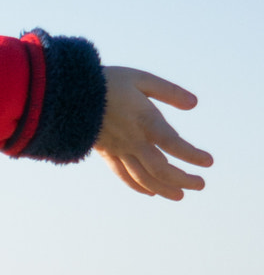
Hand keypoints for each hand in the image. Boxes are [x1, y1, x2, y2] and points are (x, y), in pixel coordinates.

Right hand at [94, 67, 212, 199]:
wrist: (66, 95)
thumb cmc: (106, 82)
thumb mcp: (140, 79)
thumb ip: (168, 91)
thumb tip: (194, 104)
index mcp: (145, 120)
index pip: (174, 144)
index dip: (192, 156)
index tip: (208, 163)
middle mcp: (133, 140)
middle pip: (160, 168)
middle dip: (182, 179)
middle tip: (200, 185)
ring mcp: (118, 150)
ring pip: (142, 177)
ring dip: (163, 188)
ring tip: (180, 196)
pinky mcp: (105, 153)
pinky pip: (123, 175)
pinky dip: (138, 186)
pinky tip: (150, 192)